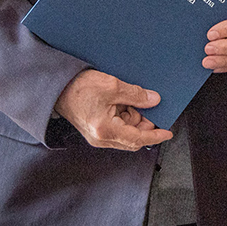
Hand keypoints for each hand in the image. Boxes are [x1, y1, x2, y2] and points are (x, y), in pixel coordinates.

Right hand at [53, 69, 172, 150]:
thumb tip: (154, 100)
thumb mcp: (113, 86)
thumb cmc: (80, 88)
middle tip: (147, 105)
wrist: (58, 87)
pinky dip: (124, 117)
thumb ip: (136, 95)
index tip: (168, 132)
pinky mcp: (95, 131)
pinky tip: (120, 103)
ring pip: (126, 133)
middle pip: (133, 138)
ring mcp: (98, 136)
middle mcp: (101, 138)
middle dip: (143, 123)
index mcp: (106, 130)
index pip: (138, 138)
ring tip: (126, 99)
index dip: (155, 135)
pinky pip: (117, 129)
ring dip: (132, 118)